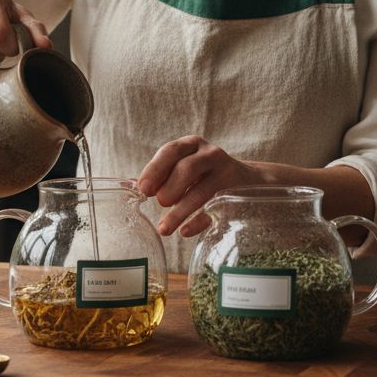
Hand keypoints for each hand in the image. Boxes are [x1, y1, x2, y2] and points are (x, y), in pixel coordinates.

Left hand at [137, 136, 259, 237]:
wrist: (247, 180)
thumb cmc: (203, 174)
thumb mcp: (185, 165)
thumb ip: (162, 174)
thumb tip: (129, 187)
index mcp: (192, 144)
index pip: (171, 151)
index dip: (155, 169)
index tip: (144, 189)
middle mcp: (210, 155)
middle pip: (187, 169)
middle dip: (170, 188)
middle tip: (160, 203)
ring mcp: (226, 174)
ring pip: (201, 191)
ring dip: (180, 211)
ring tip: (164, 229)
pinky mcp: (236, 195)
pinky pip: (215, 209)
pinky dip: (198, 221)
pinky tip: (185, 232)